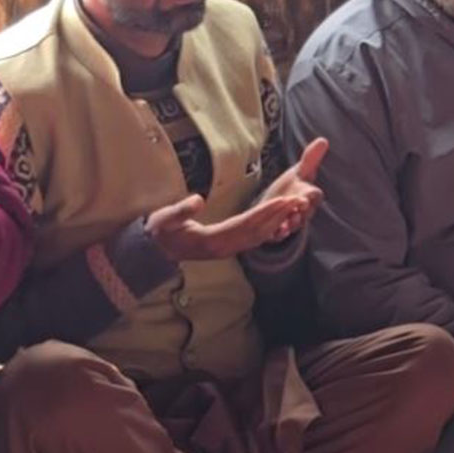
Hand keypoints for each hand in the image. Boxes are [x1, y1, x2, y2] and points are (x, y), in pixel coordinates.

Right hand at [145, 191, 307, 261]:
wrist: (154, 253)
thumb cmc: (158, 233)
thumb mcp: (162, 220)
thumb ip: (179, 211)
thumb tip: (198, 199)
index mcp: (211, 240)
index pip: (245, 224)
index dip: (266, 212)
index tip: (284, 201)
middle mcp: (224, 248)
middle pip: (258, 231)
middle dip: (280, 216)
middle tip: (300, 201)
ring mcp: (227, 250)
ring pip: (259, 237)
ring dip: (278, 222)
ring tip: (296, 207)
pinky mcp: (228, 248)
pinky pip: (254, 240)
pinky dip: (270, 229)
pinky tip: (282, 220)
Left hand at [255, 138, 328, 240]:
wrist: (275, 205)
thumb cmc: (290, 187)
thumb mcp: (298, 172)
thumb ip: (310, 158)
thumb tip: (323, 139)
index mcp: (307, 194)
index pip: (314, 195)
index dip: (311, 196)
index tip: (305, 196)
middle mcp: (302, 210)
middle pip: (306, 213)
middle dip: (301, 213)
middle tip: (296, 211)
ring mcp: (292, 221)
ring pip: (295, 225)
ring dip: (291, 225)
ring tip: (286, 224)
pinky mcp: (280, 230)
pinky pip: (281, 235)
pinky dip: (279, 235)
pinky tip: (275, 233)